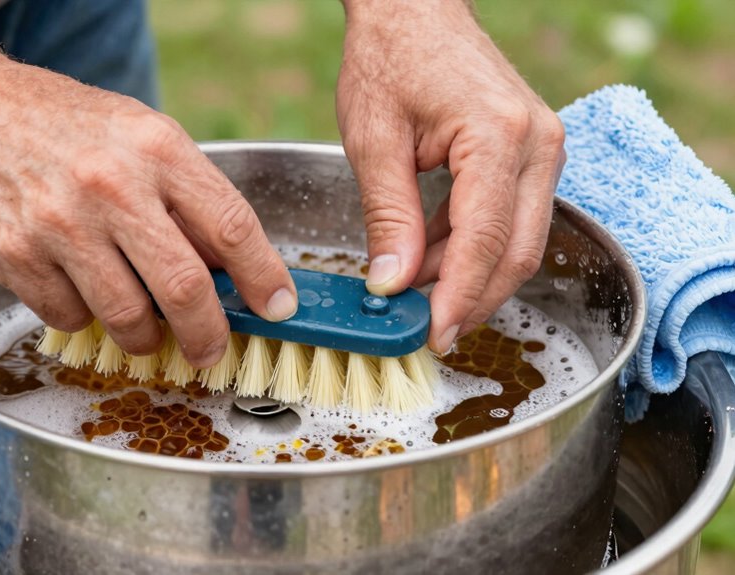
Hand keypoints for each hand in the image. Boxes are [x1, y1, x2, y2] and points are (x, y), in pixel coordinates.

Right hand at [0, 62, 297, 366]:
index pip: (231, 226)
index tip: (278, 308)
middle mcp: (109, 185)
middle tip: (211, 349)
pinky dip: (85, 317)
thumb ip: (187, 197)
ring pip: (127, 317)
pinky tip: (81, 288)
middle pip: (184, 287)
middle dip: (209, 334)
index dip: (263, 277)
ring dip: (146, 337)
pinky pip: (70, 317)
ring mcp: (58, 224)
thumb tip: (231, 270)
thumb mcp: (140, 134)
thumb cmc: (64, 125)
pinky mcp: (14, 255)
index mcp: (155, 148)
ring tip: (146, 328)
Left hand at [337, 0, 565, 352]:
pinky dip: (471, 247)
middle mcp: (538, 143)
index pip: (486, 239)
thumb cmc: (390, 59)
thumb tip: (392, 283)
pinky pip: (510, 217)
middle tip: (427, 330)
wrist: (413, 9)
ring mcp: (542, 147)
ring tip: (413, 291)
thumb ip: (389, 217)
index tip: (432, 335)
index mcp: (499, 136)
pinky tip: (429, 257)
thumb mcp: (374, 141)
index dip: (460, 296)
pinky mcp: (531, 153)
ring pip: (519, 240)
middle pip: (518, 251)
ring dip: (468, 274)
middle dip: (473, 298)